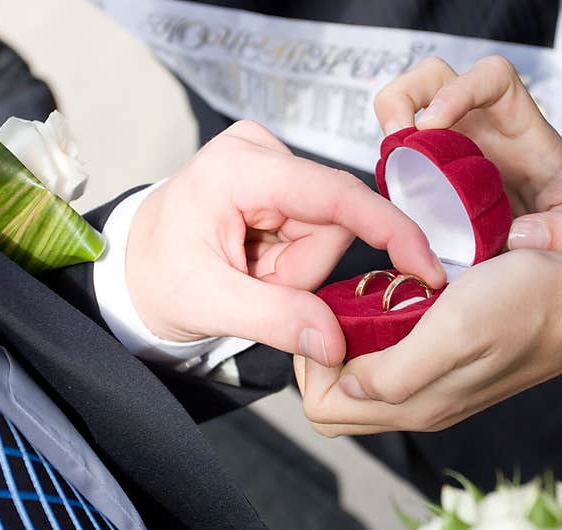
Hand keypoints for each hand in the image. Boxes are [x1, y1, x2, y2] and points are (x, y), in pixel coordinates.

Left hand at [126, 120, 445, 365]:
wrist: (136, 267)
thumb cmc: (157, 277)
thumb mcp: (206, 303)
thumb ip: (274, 319)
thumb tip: (335, 343)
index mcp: (238, 168)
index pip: (335, 195)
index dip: (389, 229)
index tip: (425, 267)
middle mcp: (261, 153)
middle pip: (334, 222)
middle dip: (302, 270)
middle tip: (255, 287)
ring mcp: (272, 166)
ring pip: (327, 232)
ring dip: (296, 271)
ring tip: (250, 277)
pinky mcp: (280, 184)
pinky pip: (315, 233)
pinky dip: (291, 264)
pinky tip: (256, 264)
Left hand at [295, 249, 561, 434]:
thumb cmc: (526, 305)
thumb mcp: (454, 330)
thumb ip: (395, 371)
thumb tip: (346, 386)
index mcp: (415, 405)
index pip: (323, 411)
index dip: (314, 366)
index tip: (329, 319)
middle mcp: (420, 406)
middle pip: (337, 403)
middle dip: (325, 359)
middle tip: (341, 309)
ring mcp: (436, 390)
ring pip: (363, 383)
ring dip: (352, 347)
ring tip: (369, 302)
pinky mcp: (449, 370)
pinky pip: (392, 366)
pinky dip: (380, 340)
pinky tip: (397, 304)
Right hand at [375, 55, 561, 255]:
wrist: (557, 258)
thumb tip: (520, 234)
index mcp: (522, 130)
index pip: (494, 78)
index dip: (460, 88)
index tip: (433, 124)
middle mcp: (481, 131)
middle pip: (434, 78)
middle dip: (405, 97)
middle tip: (396, 140)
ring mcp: (450, 151)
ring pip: (405, 110)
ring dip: (387, 129)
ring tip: (388, 168)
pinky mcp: (428, 179)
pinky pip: (398, 159)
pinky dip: (388, 172)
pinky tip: (394, 202)